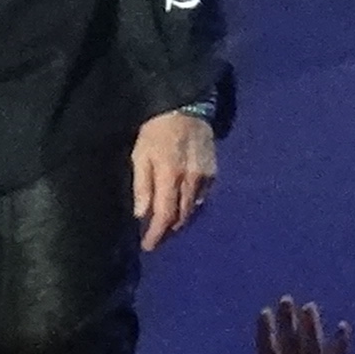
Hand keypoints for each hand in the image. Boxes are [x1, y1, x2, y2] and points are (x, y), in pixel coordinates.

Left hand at [129, 111, 219, 252]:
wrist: (186, 108)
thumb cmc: (156, 131)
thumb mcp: (140, 155)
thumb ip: (142, 185)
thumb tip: (141, 215)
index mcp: (170, 177)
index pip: (165, 216)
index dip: (156, 234)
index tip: (148, 246)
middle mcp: (191, 181)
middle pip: (181, 217)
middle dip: (167, 232)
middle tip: (155, 239)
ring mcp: (206, 177)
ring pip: (193, 210)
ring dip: (179, 221)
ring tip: (167, 226)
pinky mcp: (214, 172)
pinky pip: (202, 198)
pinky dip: (191, 207)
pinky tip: (182, 207)